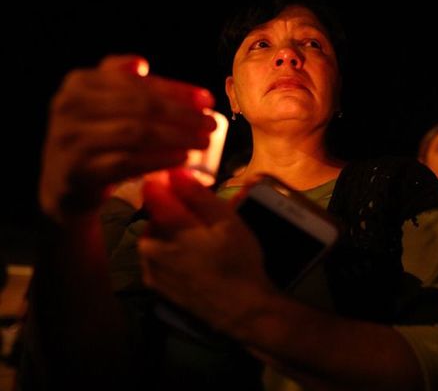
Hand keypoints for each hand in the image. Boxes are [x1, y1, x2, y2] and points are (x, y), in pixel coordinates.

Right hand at [39, 55, 216, 221]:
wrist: (66, 185)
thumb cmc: (96, 140)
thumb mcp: (102, 105)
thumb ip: (121, 82)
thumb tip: (141, 64)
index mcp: (80, 83)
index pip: (140, 83)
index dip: (178, 90)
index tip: (208, 100)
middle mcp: (70, 107)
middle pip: (142, 107)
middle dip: (183, 115)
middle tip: (211, 124)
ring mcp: (71, 139)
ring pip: (137, 133)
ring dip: (177, 136)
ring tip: (203, 141)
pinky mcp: (78, 171)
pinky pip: (127, 162)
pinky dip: (159, 159)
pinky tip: (182, 158)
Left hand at [138, 169, 275, 331]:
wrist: (242, 312)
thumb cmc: (238, 261)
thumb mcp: (226, 221)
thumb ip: (197, 195)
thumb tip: (174, 171)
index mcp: (166, 226)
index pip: (153, 189)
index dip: (170, 182)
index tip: (189, 184)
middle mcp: (148, 245)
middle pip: (154, 213)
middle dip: (174, 209)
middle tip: (205, 219)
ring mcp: (149, 268)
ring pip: (154, 235)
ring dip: (171, 230)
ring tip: (201, 240)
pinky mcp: (154, 285)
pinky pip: (156, 256)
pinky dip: (170, 250)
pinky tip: (193, 259)